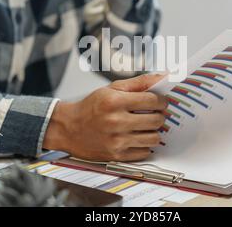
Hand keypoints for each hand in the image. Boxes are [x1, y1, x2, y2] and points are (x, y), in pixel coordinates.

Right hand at [43, 74, 167, 161]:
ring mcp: (116, 141)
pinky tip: (135, 137)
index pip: (153, 101)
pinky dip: (143, 145)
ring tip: (145, 126)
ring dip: (153, 131)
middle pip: (157, 120)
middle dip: (159, 116)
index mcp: (114, 102)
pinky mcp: (116, 156)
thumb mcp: (112, 89)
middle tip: (153, 113)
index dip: (162, 101)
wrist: (68, 128)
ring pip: (154, 138)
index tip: (161, 102)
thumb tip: (163, 76)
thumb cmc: (91, 107)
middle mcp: (115, 122)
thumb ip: (139, 82)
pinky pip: (145, 152)